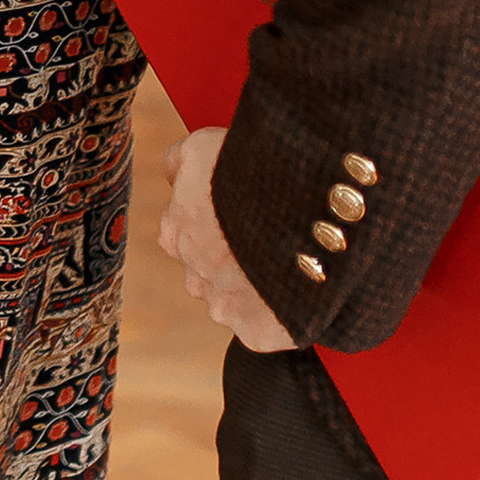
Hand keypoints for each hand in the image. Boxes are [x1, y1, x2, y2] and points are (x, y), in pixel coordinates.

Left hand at [157, 126, 295, 352]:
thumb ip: (178, 163)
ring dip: (253, 289)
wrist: (307, 211)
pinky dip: (279, 316)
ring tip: (287, 266)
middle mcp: (191, 271)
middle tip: (267, 241)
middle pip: (209, 271)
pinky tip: (296, 292)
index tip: (242, 217)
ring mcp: (223, 305)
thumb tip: (171, 174)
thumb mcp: (203, 147)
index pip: (184, 235)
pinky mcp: (256, 332)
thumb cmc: (253, 173)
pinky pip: (263, 329)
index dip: (216, 225)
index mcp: (174, 230)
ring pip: (233, 301)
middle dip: (232, 260)